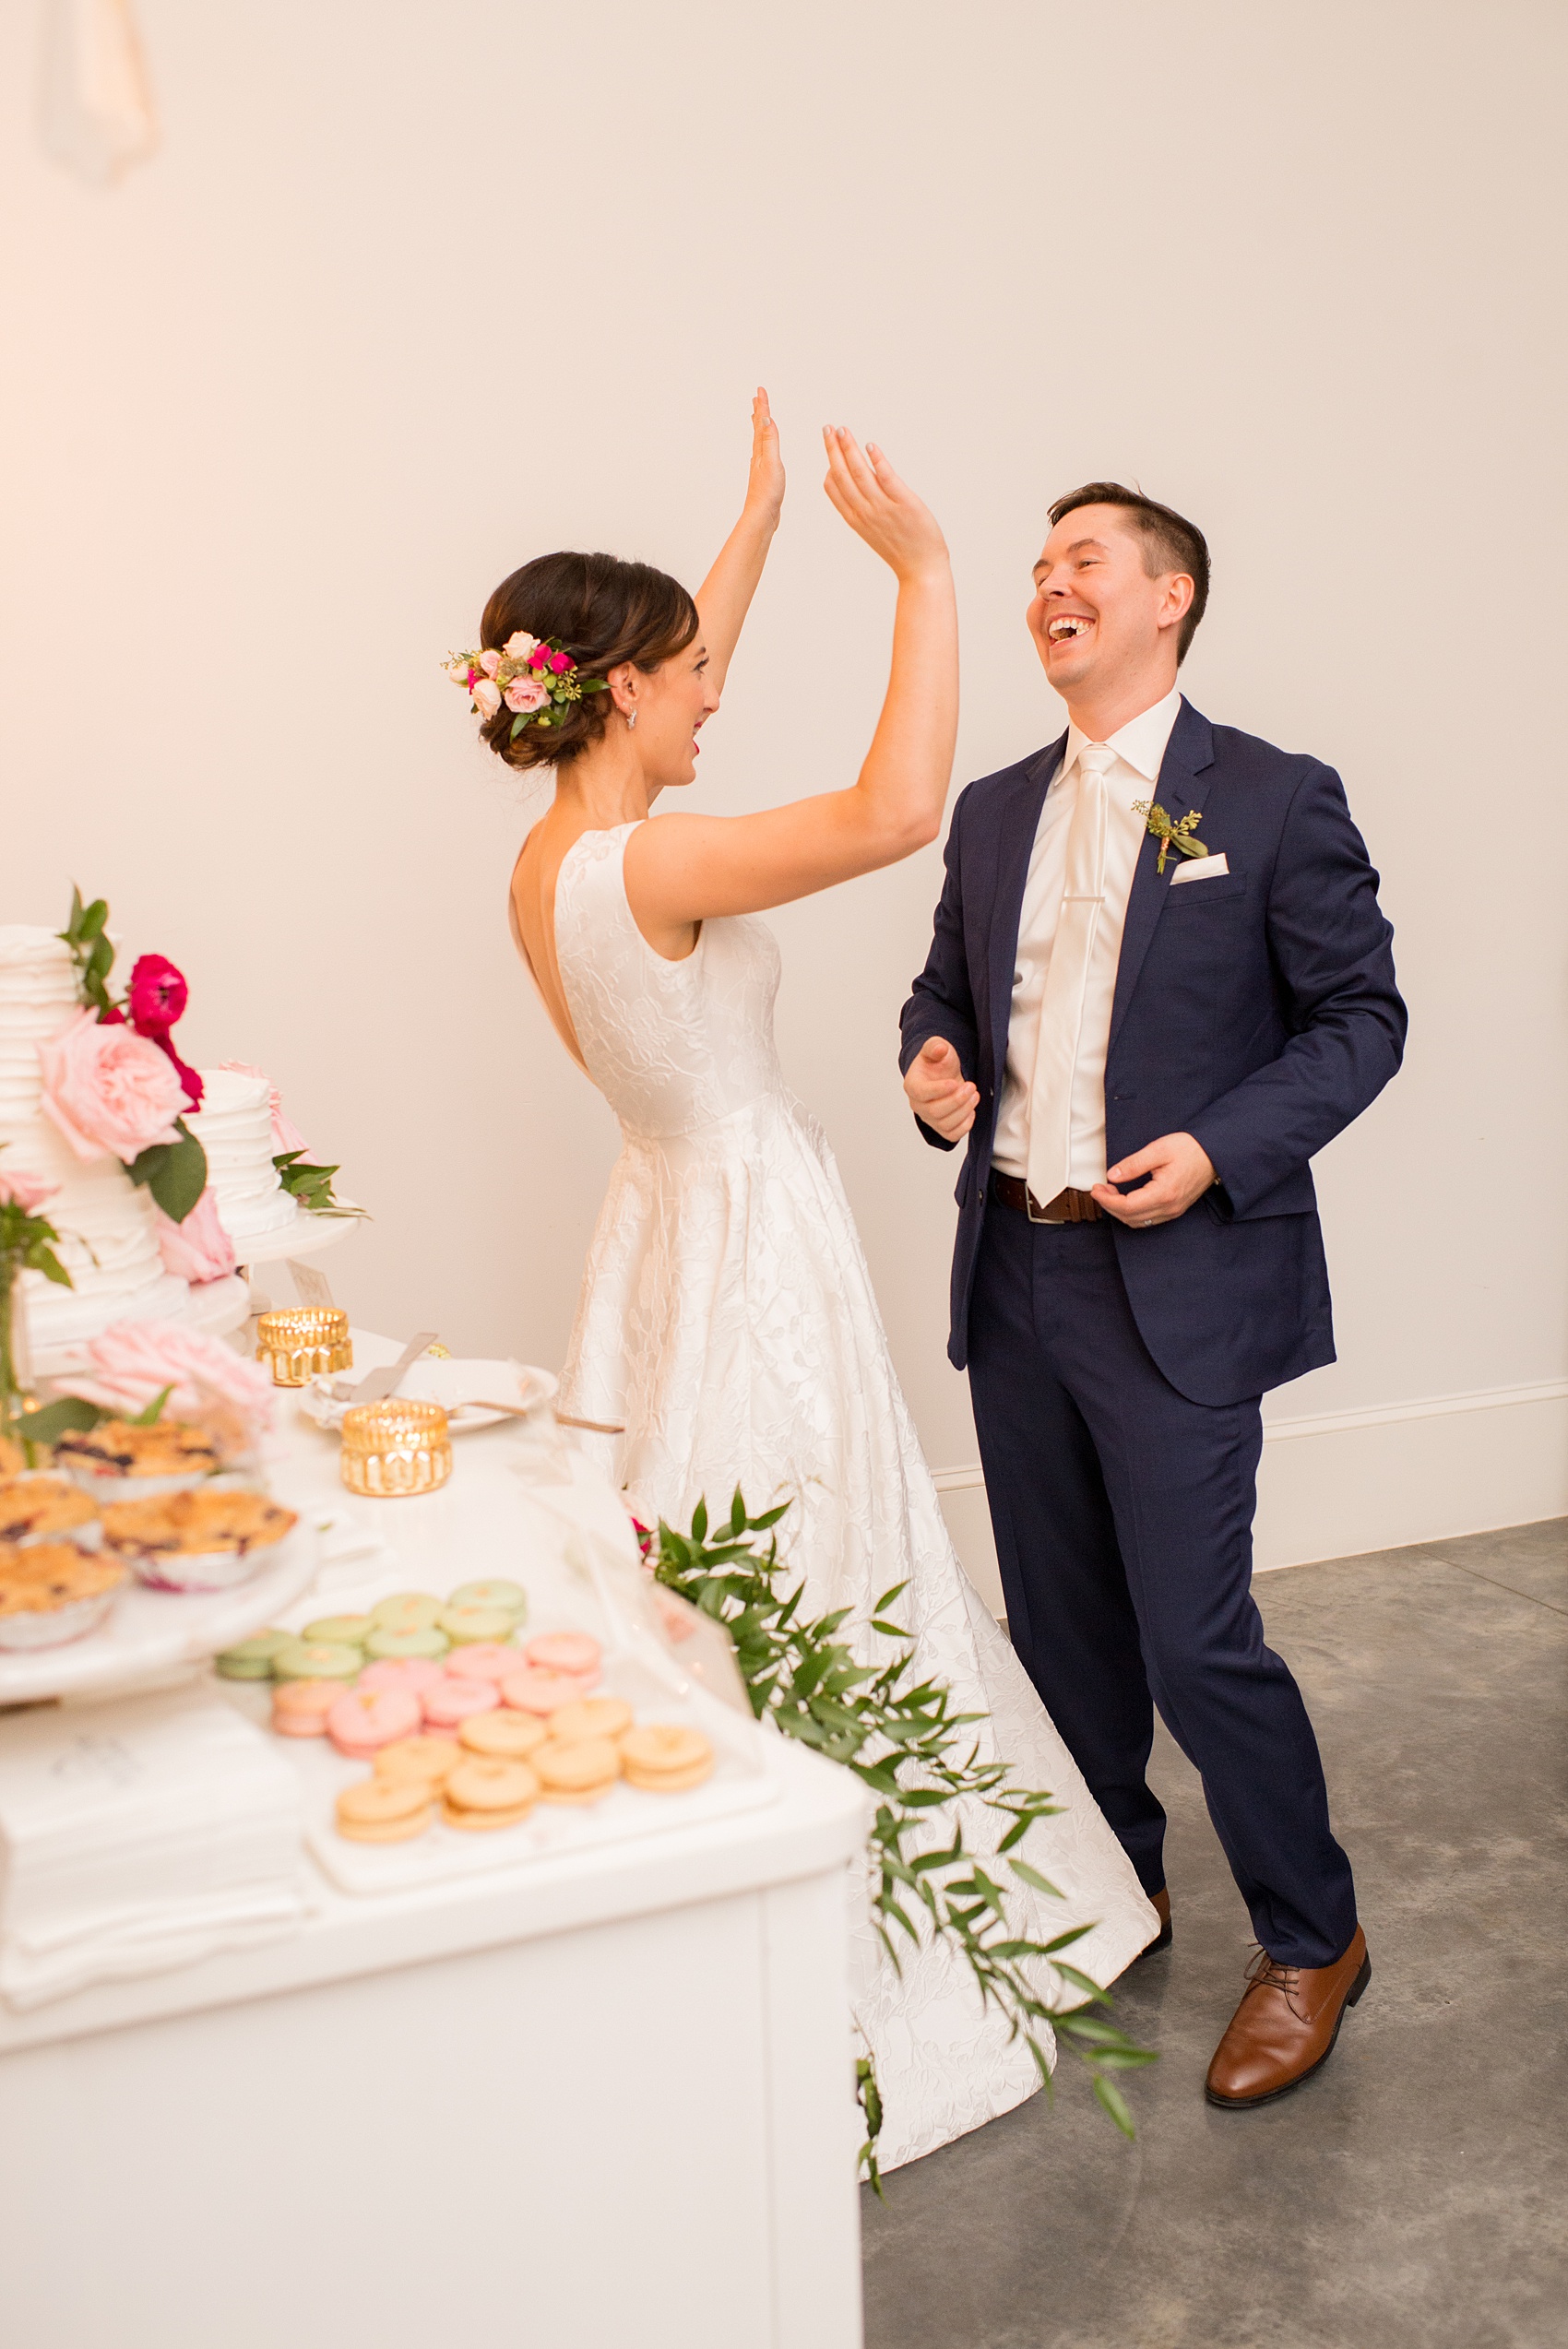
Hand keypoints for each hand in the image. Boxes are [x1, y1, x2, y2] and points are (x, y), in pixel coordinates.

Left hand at [744, 387, 784, 527]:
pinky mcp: (764, 476)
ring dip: (760, 426)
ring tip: (758, 417)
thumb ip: (770, 441)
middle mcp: (758, 456)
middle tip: (757, 398)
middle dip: (759, 412)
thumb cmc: (768, 493)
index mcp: (761, 451)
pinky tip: (764, 448)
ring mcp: (760, 466)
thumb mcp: (772, 463)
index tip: (760, 390)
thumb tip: (767, 419)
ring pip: (760, 440)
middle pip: (758, 429)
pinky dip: (764, 444)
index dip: (763, 406)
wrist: (762, 516)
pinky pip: (764, 453)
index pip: (762, 423)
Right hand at [822, 427, 948, 582]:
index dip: (829, 465)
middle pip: (843, 476)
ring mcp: (884, 508)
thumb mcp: (874, 531)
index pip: (833, 489)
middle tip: (827, 428)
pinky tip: (870, 447)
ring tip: (843, 430)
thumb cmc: (900, 551)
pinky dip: (877, 461)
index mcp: (856, 519)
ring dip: (849, 449)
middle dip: (833, 450)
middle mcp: (866, 512)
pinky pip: (887, 479)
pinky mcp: (904, 504)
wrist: (921, 570)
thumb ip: (864, 508)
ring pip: (860, 474)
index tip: (828, 446)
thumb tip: (859, 484)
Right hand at [904, 1036, 977, 1140]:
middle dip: (957, 1100)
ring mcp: (929, 1119)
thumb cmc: (938, 1063)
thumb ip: (935, 1046)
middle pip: (935, 1111)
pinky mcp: (942, 1128)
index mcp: (912, 1085)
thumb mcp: (936, 1048)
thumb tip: (939, 1048)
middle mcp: (918, 1105)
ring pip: (945, 1124)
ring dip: (964, 1111)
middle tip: (971, 1086)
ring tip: (974, 1094)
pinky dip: (965, 1125)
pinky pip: (952, 1135)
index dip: (938, 1090)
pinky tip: (971, 1110)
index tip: (954, 1082)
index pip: (921, 1093)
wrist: (944, 1075)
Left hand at [1092, 1133, 1215, 1227]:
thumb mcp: (1158, 1150)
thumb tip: (1113, 1176)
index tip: (1096, 1189)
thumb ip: (1133, 1164)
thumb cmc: (1191, 1149)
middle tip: (1100, 1189)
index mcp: (1164, 1193)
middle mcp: (1169, 1207)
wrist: (1215, 1154)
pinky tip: (1126, 1198)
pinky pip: (1148, 1219)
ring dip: (1120, 1210)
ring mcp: (1173, 1211)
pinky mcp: (1174, 1209)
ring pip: (1138, 1222)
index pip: (1127, 1206)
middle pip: (1130, 1217)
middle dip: (1110, 1205)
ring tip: (1110, 1192)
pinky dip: (1132, 1212)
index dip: (1107, 1200)